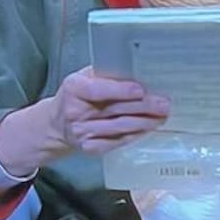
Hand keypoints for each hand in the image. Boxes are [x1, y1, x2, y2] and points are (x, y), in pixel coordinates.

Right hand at [0, 69, 168, 172]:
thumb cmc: (76, 96)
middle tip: (164, 104)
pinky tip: (148, 129)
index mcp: (73, 89)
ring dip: (144, 122)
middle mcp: (75, 112)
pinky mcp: (90, 148)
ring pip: (119, 127)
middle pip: (115, 109)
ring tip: (162, 117)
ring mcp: (82, 132)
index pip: (97, 90)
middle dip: (143, 107)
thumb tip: (137, 70)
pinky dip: (135, 135)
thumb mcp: (83, 78)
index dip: (119, 90)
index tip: (140, 90)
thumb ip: (104, 74)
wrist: (56, 125)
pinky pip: (117, 142)